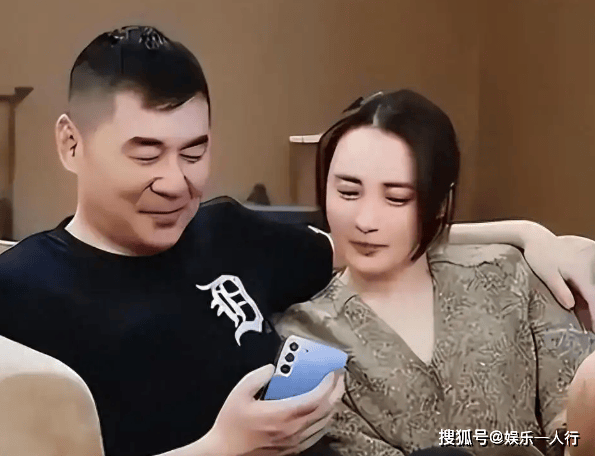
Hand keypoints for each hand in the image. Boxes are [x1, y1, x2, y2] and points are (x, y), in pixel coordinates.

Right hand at [205, 364, 344, 455]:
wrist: (224, 452)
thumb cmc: (231, 426)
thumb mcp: (239, 393)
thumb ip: (258, 377)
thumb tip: (272, 369)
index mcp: (283, 414)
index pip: (317, 398)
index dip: (329, 384)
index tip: (333, 372)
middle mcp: (293, 430)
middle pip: (326, 410)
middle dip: (336, 391)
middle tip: (339, 377)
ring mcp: (294, 441)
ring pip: (324, 423)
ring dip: (333, 406)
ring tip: (333, 391)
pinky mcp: (291, 448)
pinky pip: (317, 434)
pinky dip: (324, 420)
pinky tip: (321, 413)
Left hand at [523, 233, 594, 325]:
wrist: (537, 237)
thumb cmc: (539, 256)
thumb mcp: (546, 275)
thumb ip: (559, 289)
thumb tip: (570, 306)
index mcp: (581, 271)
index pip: (593, 297)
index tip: (594, 330)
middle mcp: (590, 264)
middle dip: (594, 309)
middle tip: (590, 326)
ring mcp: (592, 259)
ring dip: (592, 299)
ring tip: (588, 317)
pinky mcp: (591, 254)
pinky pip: (594, 275)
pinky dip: (591, 289)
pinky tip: (586, 301)